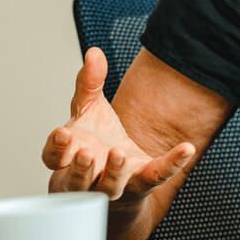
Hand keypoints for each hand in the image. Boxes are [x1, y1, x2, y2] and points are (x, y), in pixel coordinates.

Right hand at [42, 47, 194, 208]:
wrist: (118, 172)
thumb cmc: (95, 141)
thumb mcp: (90, 109)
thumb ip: (89, 83)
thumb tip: (94, 53)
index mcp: (68, 158)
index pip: (53, 158)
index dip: (55, 149)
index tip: (62, 134)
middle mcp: (87, 177)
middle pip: (77, 180)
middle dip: (80, 169)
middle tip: (87, 153)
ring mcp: (114, 185)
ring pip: (110, 186)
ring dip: (113, 173)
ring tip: (119, 154)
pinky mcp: (143, 184)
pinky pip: (157, 176)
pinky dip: (172, 163)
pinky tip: (186, 149)